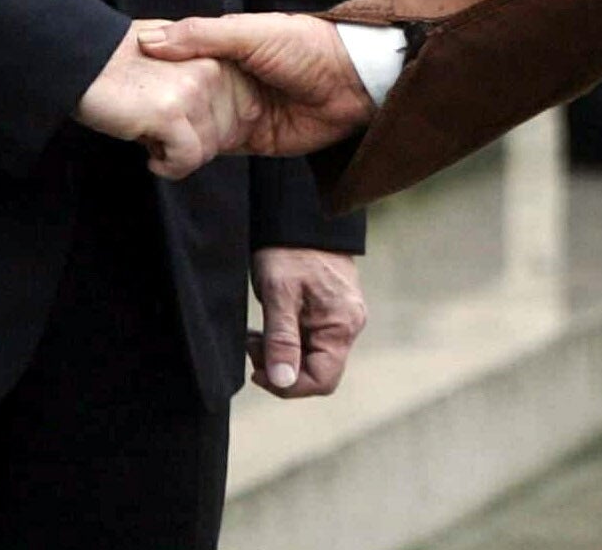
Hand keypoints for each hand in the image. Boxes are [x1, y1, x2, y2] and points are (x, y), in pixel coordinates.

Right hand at [73, 22, 259, 178]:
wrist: (77, 53)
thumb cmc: (119, 60)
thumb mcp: (175, 58)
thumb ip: (210, 79)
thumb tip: (236, 113)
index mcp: (218, 55)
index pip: (242, 111)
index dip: (214, 128)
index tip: (183, 125)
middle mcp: (213, 68)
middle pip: (226, 134)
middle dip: (193, 142)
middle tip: (160, 126)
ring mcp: (193, 88)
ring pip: (206, 150)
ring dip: (175, 152)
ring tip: (149, 130)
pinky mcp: (170, 110)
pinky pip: (186, 160)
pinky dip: (167, 166)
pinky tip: (150, 152)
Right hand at [136, 12, 374, 155]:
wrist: (354, 84)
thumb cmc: (306, 47)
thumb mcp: (250, 32)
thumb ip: (202, 36)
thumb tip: (148, 42)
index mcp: (223, 49)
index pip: (177, 59)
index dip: (150, 68)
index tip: (115, 76)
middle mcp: (225, 81)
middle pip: (180, 96)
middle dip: (155, 105)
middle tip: (123, 113)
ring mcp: (236, 112)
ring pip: (191, 125)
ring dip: (171, 132)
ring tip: (138, 137)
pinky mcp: (249, 141)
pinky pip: (212, 150)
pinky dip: (192, 155)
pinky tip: (167, 157)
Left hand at [248, 248, 367, 396]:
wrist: (302, 214)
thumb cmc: (289, 250)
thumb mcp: (279, 294)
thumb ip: (282, 340)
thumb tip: (282, 381)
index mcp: (342, 325)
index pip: (322, 381)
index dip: (288, 385)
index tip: (257, 370)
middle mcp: (349, 325)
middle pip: (316, 371)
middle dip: (281, 367)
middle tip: (252, 345)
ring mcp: (342, 318)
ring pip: (311, 356)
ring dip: (281, 353)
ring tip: (255, 334)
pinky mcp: (332, 310)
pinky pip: (311, 339)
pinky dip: (287, 340)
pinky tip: (268, 326)